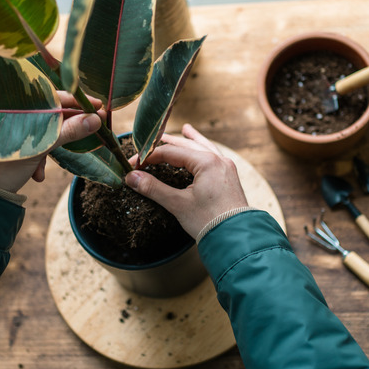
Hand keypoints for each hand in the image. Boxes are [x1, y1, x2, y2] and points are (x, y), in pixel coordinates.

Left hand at [0, 93, 101, 192]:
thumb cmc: (6, 165)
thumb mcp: (41, 147)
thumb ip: (69, 131)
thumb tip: (95, 119)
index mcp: (20, 106)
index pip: (55, 96)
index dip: (79, 102)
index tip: (99, 107)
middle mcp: (17, 113)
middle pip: (52, 114)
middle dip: (67, 129)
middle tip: (91, 131)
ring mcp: (16, 129)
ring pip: (45, 131)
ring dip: (51, 147)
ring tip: (46, 167)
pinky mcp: (15, 144)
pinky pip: (35, 144)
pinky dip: (40, 158)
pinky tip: (37, 174)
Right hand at [125, 124, 248, 237]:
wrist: (237, 239)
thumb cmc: (209, 221)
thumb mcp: (178, 204)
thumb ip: (154, 188)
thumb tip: (131, 177)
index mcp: (206, 162)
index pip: (170, 152)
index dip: (148, 157)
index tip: (133, 165)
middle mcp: (218, 160)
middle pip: (187, 145)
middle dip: (167, 144)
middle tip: (150, 142)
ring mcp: (226, 167)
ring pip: (204, 147)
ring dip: (191, 140)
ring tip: (185, 130)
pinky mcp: (229, 177)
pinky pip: (214, 156)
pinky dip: (205, 150)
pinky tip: (204, 150)